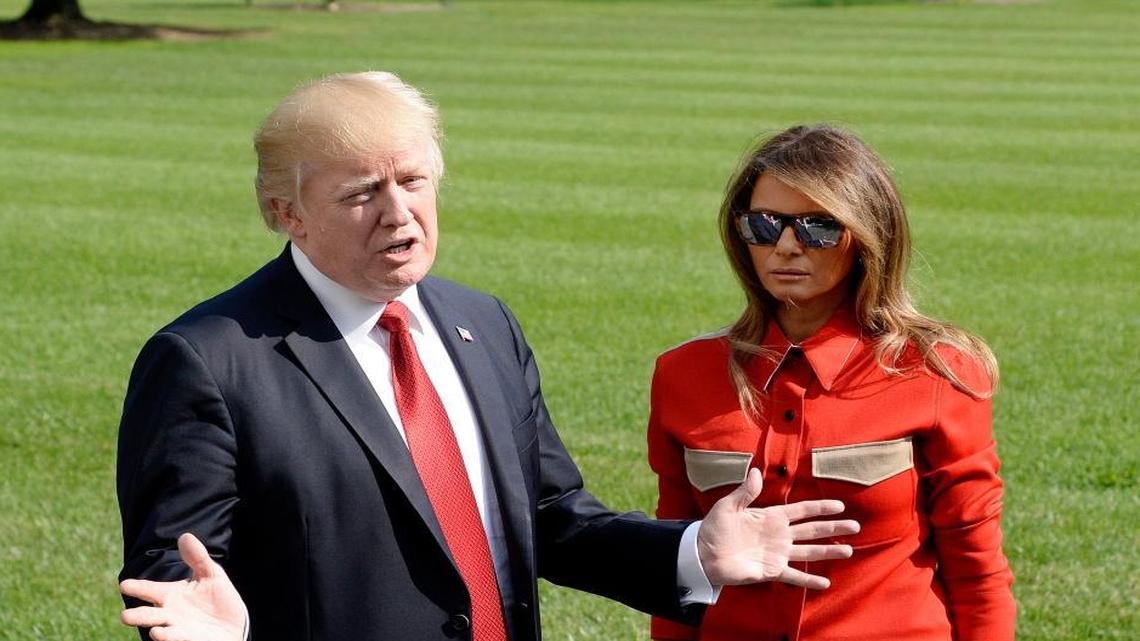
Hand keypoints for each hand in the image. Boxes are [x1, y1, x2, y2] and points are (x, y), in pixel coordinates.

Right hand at [120, 533, 245, 640]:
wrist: (234, 624)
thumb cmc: (219, 599)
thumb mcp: (211, 574)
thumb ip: (197, 557)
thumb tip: (185, 536)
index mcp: (171, 594)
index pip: (150, 590)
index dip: (137, 587)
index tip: (123, 584)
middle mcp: (170, 613)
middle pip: (148, 614)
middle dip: (136, 615)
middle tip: (124, 616)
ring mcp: (178, 628)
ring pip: (159, 628)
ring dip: (148, 627)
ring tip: (134, 623)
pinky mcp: (189, 638)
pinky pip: (176, 638)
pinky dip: (167, 636)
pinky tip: (158, 632)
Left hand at [697, 468, 858, 589]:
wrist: (704, 554)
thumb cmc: (715, 528)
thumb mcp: (729, 506)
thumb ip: (746, 492)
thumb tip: (757, 471)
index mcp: (771, 517)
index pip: (802, 511)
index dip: (820, 508)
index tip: (839, 505)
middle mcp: (779, 535)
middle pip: (812, 530)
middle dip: (833, 528)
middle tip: (855, 526)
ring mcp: (778, 553)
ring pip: (809, 552)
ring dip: (829, 551)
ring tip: (849, 550)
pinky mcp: (772, 571)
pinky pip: (794, 576)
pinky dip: (809, 580)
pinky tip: (825, 583)